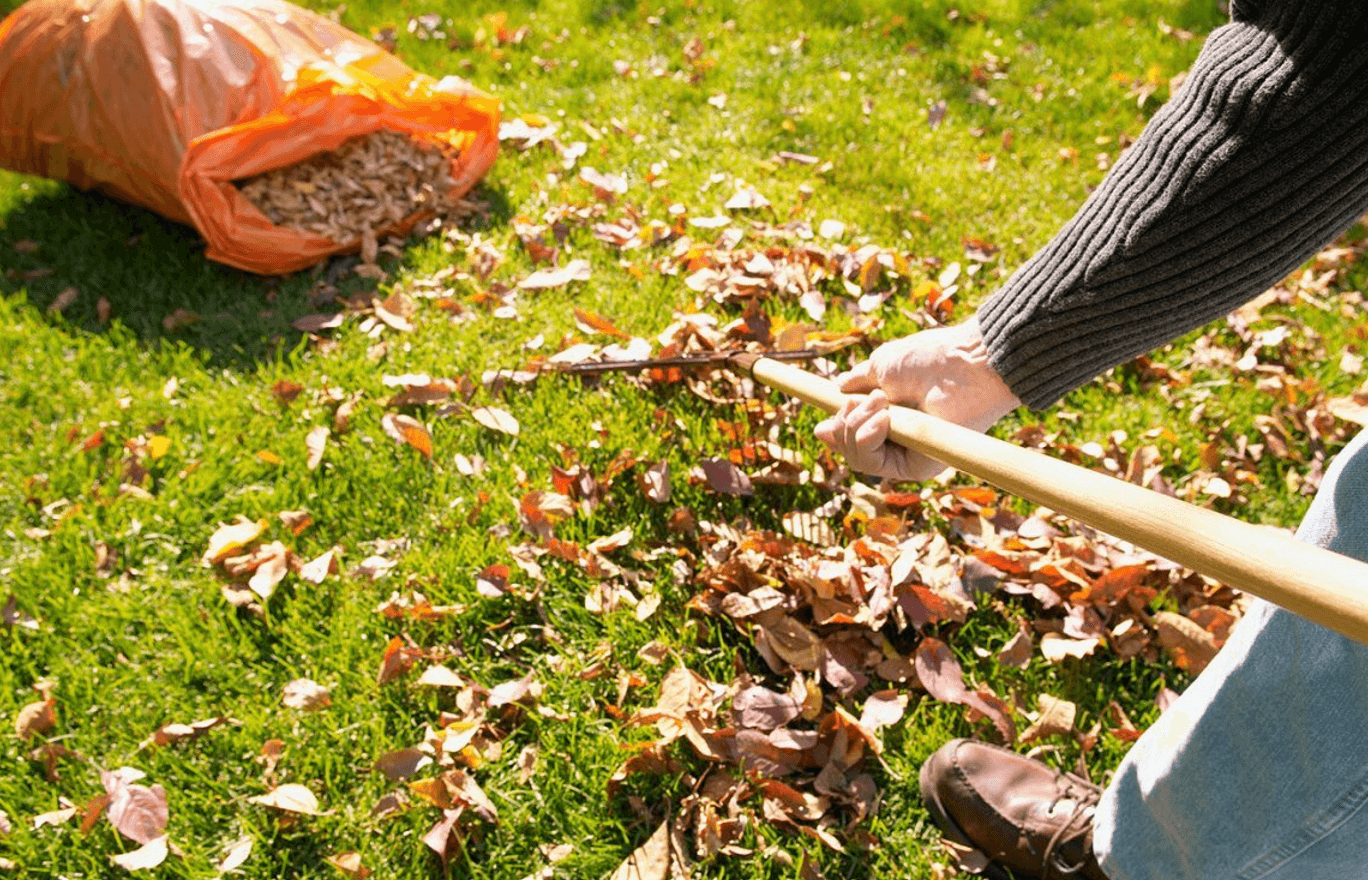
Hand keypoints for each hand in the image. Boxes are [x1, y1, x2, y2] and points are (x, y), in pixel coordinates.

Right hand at [813, 317, 1020, 480]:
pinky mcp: (917, 467)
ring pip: (858, 458)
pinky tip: (884, 419)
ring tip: (880, 402)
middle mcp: (898, 438)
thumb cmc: (929, 359)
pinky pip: (874, 464)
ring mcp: (907, 453)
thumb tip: (836, 389)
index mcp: (889, 414)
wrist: (964, 364)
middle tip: (860, 402)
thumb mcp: (881, 367)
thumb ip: (857, 384)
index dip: (836, 429)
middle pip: (849, 448)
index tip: (824, 423)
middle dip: (843, 424)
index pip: (852, 433)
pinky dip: (868, 439)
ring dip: (855, 427)